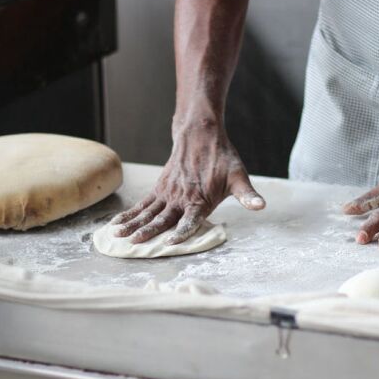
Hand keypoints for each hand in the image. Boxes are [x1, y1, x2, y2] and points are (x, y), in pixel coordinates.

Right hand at [110, 122, 264, 243]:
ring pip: (148, 212)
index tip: (170, 242)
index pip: (190, 220)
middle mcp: (181, 198)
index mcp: (200, 200)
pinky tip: (117, 224)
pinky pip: (142, 204)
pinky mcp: (160, 188)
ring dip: (133, 224)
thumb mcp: (239, 177)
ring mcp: (168, 193)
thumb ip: (247, 195)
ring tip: (118, 236)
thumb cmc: (222, 159)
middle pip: (162, 218)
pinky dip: (129, 214)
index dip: (181, 231)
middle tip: (134, 243)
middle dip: (148, 232)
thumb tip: (261, 206)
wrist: (201, 135)